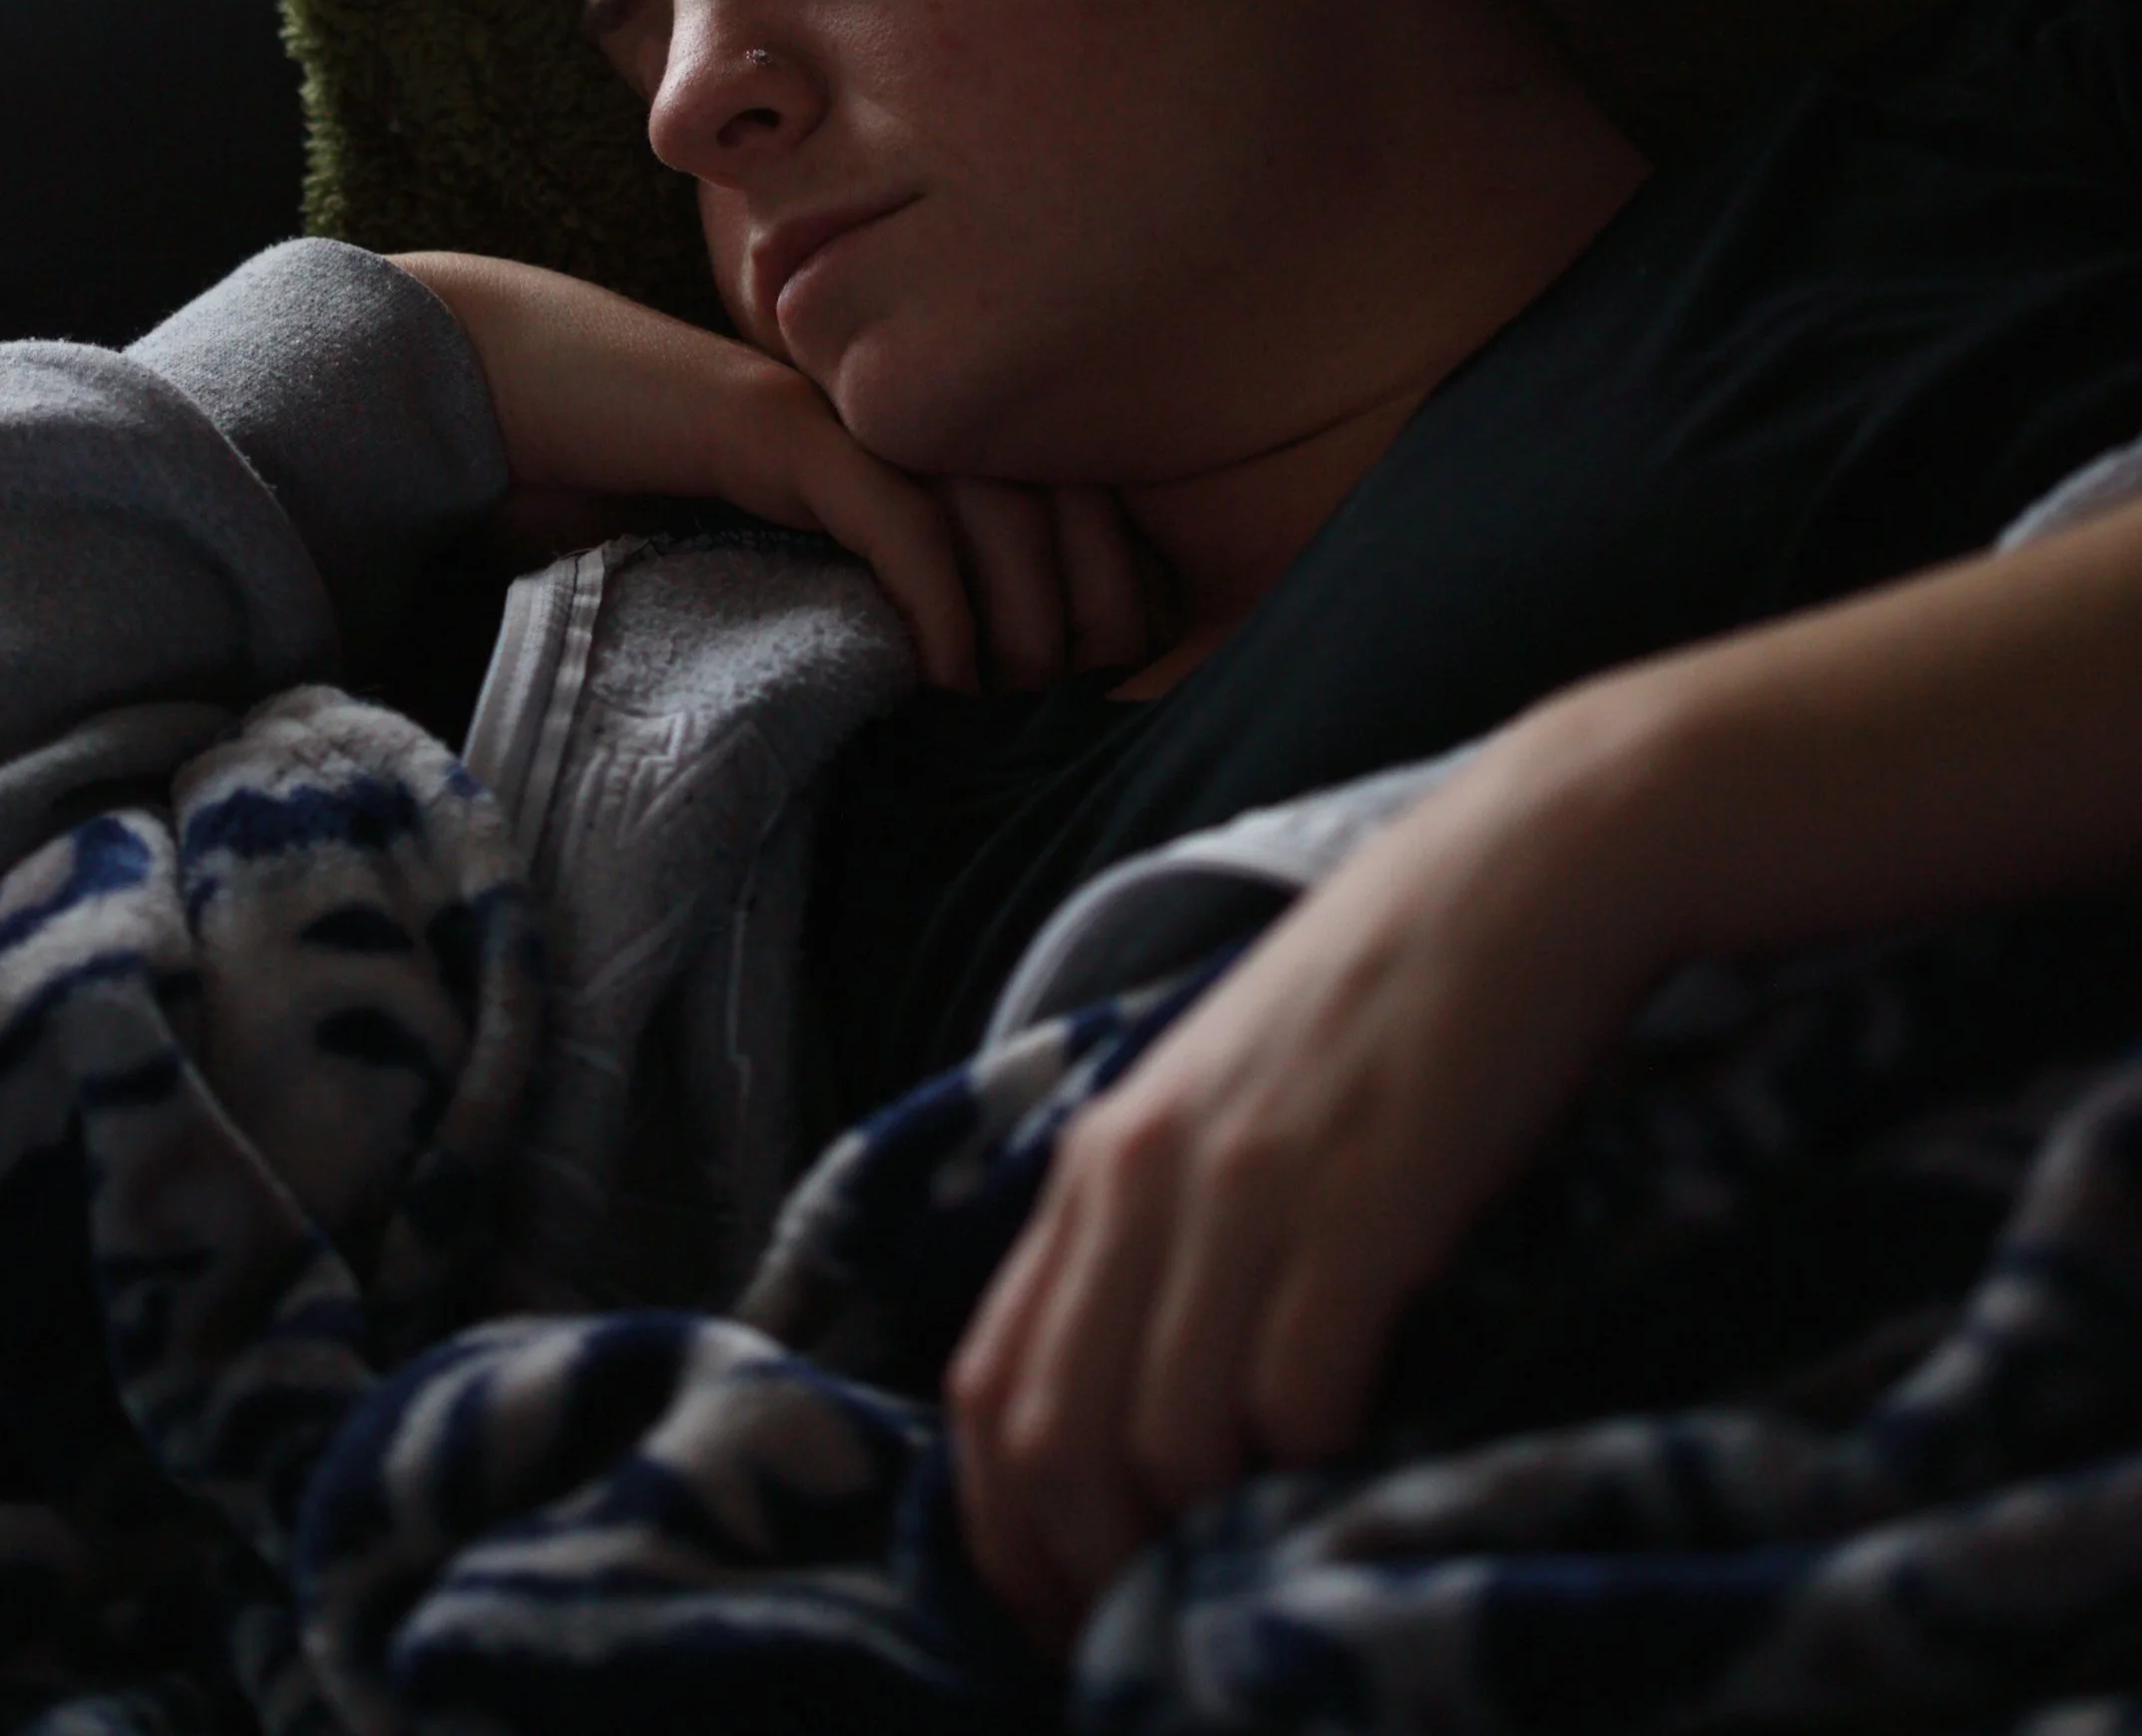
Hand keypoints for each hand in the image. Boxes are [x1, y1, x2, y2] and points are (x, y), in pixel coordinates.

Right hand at [391, 251, 1149, 691]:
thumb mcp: (759, 556)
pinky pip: (895, 513)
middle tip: (1074, 706)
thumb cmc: (620, 480)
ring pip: (998, 504)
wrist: (499, 389)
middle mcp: (893, 408)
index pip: (1063, 495)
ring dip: (1025, 617)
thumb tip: (932, 700)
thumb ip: (841, 593)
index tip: (1101, 685)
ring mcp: (840, 411)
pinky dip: (937, 599)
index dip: (1110, 586)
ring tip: (1008, 702)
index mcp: (905, 431)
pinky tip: (942, 675)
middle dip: (1096, 607)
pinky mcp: (777, 428)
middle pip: (1063, 494)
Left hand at [944, 698, 1678, 1649]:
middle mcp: (1142, 1173)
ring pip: (1160, 1440)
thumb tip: (1138, 1407)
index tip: (1058, 1614)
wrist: (1520, 874)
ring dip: (1203, 1538)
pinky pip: (1293, 1397)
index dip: (1004, 1534)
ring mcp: (1246, 1188)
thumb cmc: (1387, 1003)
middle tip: (1152, 1632)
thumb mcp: (1229, 1103)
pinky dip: (1308, 1471)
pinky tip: (1351, 1470)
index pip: (985, 1386)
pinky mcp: (1359, 1205)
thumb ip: (1166, 1226)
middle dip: (1087, 1571)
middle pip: (1050, 1438)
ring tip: (1257, 1568)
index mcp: (1101, 1158)